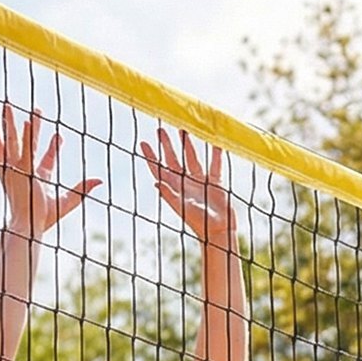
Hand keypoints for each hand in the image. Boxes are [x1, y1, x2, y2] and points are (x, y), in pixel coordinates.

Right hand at [0, 104, 100, 235]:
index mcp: (38, 177)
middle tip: (36, 109)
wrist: (28, 225)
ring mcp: (17, 167)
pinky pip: (23, 148)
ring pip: (13, 139)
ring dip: (10, 122)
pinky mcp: (18, 168)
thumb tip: (100, 180)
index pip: (46, 157)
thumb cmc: (44, 219)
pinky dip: (24, 135)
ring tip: (6, 104)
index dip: (53, 146)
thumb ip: (83, 188)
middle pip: (26, 142)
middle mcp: (24, 169)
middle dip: (29, 126)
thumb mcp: (68, 201)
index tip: (60, 136)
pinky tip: (25, 120)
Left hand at [140, 126, 235, 245]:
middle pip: (173, 159)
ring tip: (183, 130)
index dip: (151, 156)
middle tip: (160, 130)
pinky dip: (215, 154)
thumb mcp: (182, 207)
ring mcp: (199, 181)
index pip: (159, 169)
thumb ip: (170, 195)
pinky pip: (214, 164)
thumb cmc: (198, 222)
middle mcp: (185, 182)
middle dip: (166, 145)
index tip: (143, 143)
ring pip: (192, 158)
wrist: (218, 230)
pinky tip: (215, 142)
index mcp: (174, 188)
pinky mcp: (214, 182)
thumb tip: (156, 183)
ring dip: (187, 144)